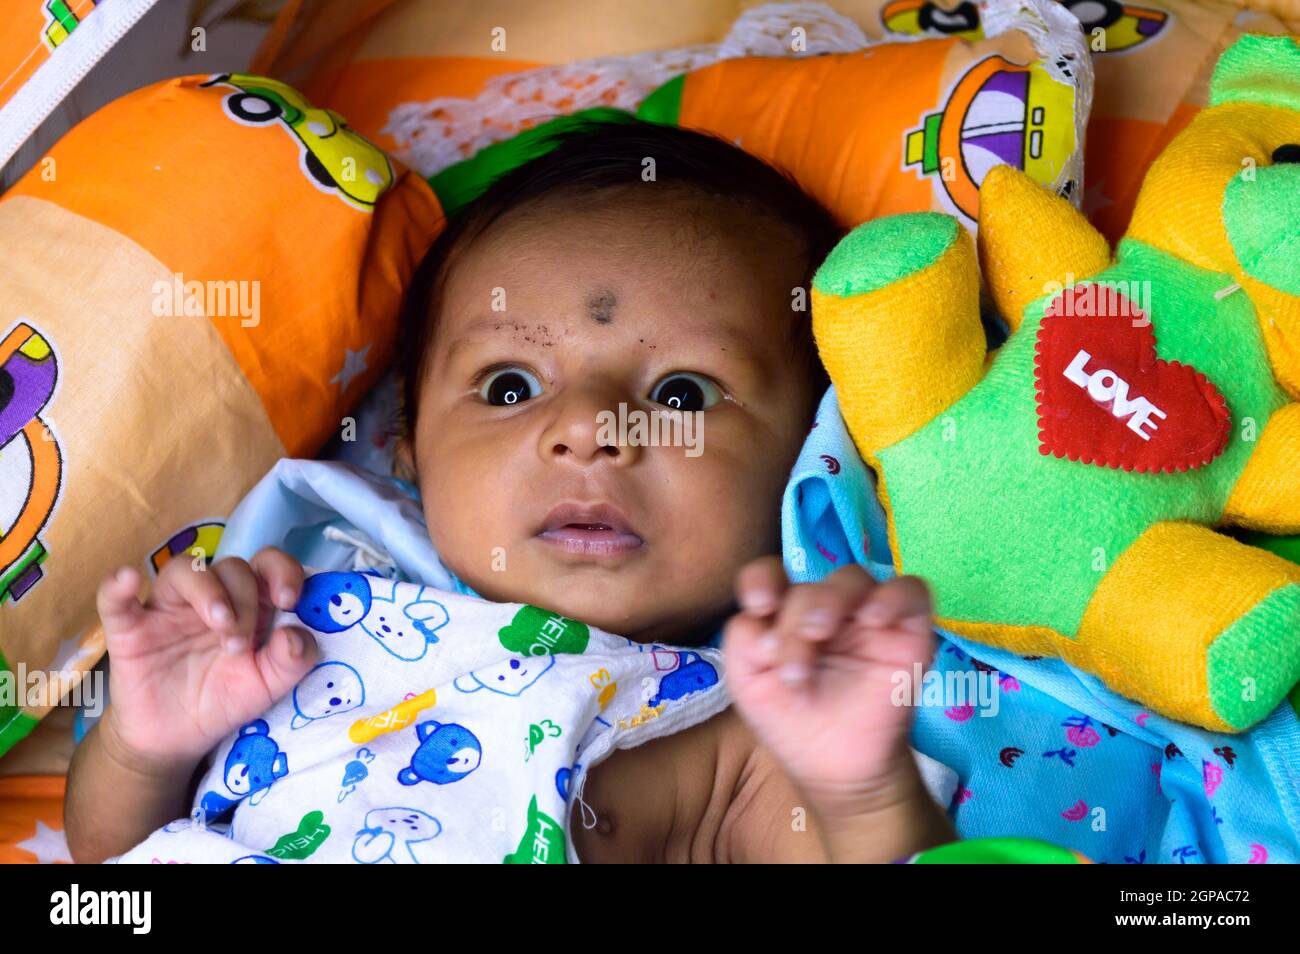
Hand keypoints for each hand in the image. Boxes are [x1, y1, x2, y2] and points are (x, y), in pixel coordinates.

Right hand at [96, 547, 318, 771]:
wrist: (175, 739)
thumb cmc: (225, 699)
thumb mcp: (268, 685)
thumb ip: (292, 661)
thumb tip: (296, 635)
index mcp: (248, 604)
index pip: (267, 565)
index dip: (281, 571)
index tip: (289, 600)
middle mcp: (210, 597)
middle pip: (231, 568)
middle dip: (244, 601)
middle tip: (240, 645)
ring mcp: (168, 609)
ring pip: (184, 570)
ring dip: (207, 592)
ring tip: (220, 625)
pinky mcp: (129, 629)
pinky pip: (115, 600)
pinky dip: (117, 586)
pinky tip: (127, 580)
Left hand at [722, 556, 935, 818]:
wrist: (838, 769)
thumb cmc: (792, 721)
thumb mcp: (749, 683)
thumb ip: (742, 639)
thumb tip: (763, 615)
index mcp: (784, 615)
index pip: (770, 575)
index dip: (761, 579)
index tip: (758, 606)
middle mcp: (825, 609)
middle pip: (810, 585)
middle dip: (795, 621)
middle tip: (794, 667)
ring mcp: (867, 616)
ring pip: (853, 579)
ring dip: (830, 602)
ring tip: (819, 636)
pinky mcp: (909, 630)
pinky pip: (911, 592)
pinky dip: (892, 597)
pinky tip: (874, 619)